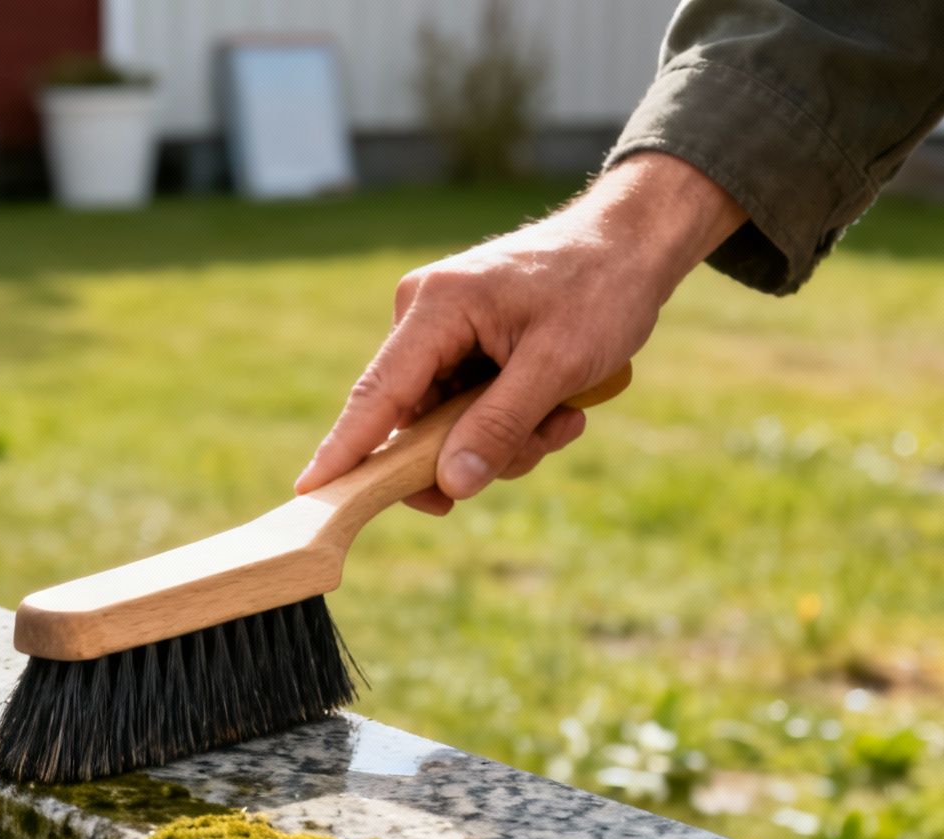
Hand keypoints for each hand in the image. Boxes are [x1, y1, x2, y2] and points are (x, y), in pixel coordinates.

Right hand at [295, 152, 746, 513]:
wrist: (633, 243)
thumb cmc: (601, 288)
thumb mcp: (558, 365)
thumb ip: (500, 426)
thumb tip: (449, 485)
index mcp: (436, 307)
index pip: (378, 394)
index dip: (345, 449)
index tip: (310, 492)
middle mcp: (423, 315)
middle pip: (416, 421)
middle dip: (478, 450)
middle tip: (549, 439)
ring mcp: (441, 330)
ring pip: (447, 424)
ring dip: (508, 438)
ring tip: (567, 416)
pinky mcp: (461, 343)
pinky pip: (467, 407)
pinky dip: (511, 420)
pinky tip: (560, 407)